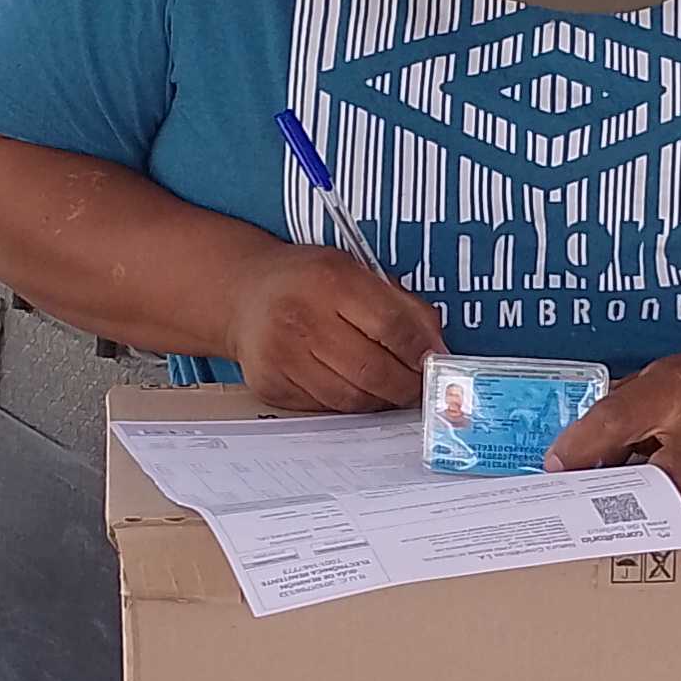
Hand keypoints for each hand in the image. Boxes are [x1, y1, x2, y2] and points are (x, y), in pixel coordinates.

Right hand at [222, 239, 444, 413]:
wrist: (243, 295)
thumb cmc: (308, 282)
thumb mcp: (356, 272)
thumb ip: (402, 305)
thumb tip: (437, 348)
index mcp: (330, 280)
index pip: (391, 326)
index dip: (421, 351)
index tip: (436, 363)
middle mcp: (301, 318)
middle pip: (373, 370)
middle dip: (407, 387)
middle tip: (421, 388)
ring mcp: (282, 356)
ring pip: (351, 398)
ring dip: (381, 401)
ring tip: (392, 391)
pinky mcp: (271, 385)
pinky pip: (325, 407)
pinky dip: (350, 404)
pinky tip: (357, 390)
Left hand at [550, 345, 680, 579]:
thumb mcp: (658, 383)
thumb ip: (618, 418)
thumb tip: (570, 467)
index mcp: (680, 388)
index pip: (621, 418)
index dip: (582, 447)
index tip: (556, 471)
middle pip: (672, 471)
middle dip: (630, 500)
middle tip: (593, 520)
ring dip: (674, 530)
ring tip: (642, 541)